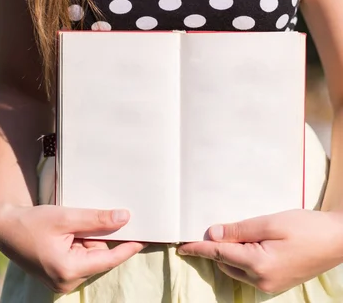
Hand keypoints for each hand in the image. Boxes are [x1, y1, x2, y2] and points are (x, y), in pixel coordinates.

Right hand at [0, 204, 143, 293]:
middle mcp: (67, 281)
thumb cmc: (33, 222)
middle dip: (102, 236)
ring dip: (90, 239)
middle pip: (100, 256)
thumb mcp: (66, 217)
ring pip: (91, 256)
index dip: (129, 247)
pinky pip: (82, 258)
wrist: (6, 229)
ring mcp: (63, 281)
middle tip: (99, 218)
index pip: (109, 259)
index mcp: (69, 270)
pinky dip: (82, 243)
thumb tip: (124, 217)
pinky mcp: (61, 275)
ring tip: (72, 225)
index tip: (147, 238)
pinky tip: (71, 232)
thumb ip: (96, 219)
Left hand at [178, 210, 342, 293]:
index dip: (199, 249)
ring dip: (229, 255)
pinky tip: (245, 244)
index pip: (219, 255)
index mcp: (259, 265)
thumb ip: (239, 230)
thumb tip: (213, 235)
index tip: (181, 246)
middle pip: (226, 264)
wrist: (336, 240)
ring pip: (237, 269)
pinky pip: (249, 272)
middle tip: (211, 230)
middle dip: (216, 249)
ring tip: (231, 235)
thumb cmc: (305, 227)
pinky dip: (241, 259)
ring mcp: (270, 285)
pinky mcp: (277, 283)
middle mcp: (262, 281)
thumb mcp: (269, 222)